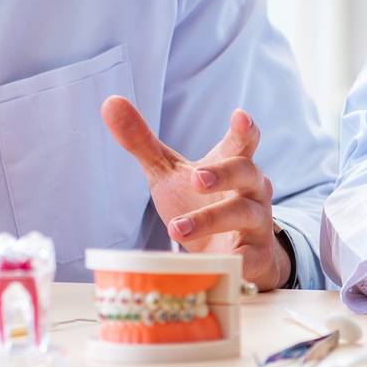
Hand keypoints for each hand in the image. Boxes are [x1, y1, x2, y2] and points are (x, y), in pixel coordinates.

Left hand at [101, 96, 291, 290]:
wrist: (232, 253)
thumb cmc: (199, 203)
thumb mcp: (168, 172)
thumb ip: (141, 140)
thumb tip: (110, 102)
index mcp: (232, 163)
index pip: (242, 142)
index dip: (243, 129)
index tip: (240, 116)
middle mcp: (251, 190)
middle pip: (247, 173)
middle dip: (223, 174)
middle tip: (196, 179)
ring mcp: (257, 223)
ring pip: (245, 215)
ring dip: (211, 221)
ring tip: (176, 229)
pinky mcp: (255, 257)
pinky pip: (250, 258)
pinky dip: (236, 260)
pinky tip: (219, 263)